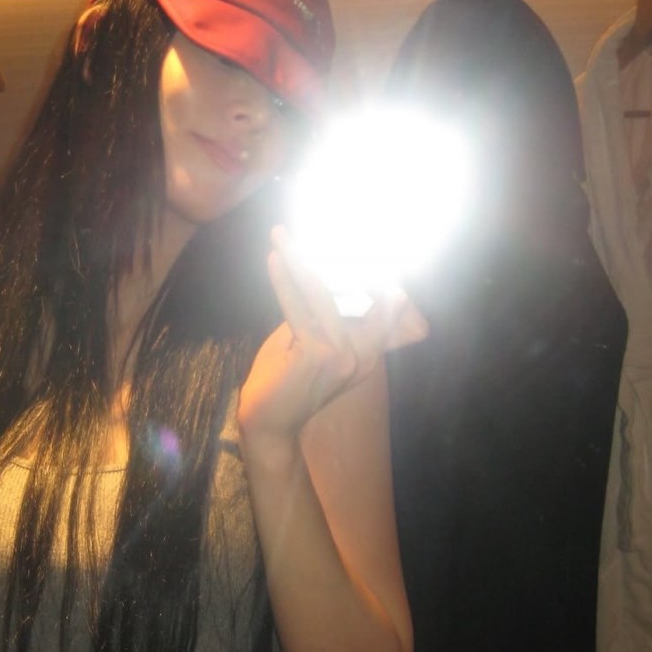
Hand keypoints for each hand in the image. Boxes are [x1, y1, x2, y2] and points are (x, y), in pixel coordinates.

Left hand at [238, 226, 427, 440]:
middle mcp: (362, 356)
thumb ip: (322, 317)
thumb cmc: (285, 382)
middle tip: (321, 227)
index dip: (377, 274)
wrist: (269, 425)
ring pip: (321, 292)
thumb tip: (316, 275)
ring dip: (299, 259)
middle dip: (340, 255)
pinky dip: (283, 278)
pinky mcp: (317, 353)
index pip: (382, 307)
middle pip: (356, 292)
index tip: (363, 242)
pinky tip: (274, 257)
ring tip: (282, 235)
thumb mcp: (311, 346)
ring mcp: (342, 355)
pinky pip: (298, 305)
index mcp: (367, 356)